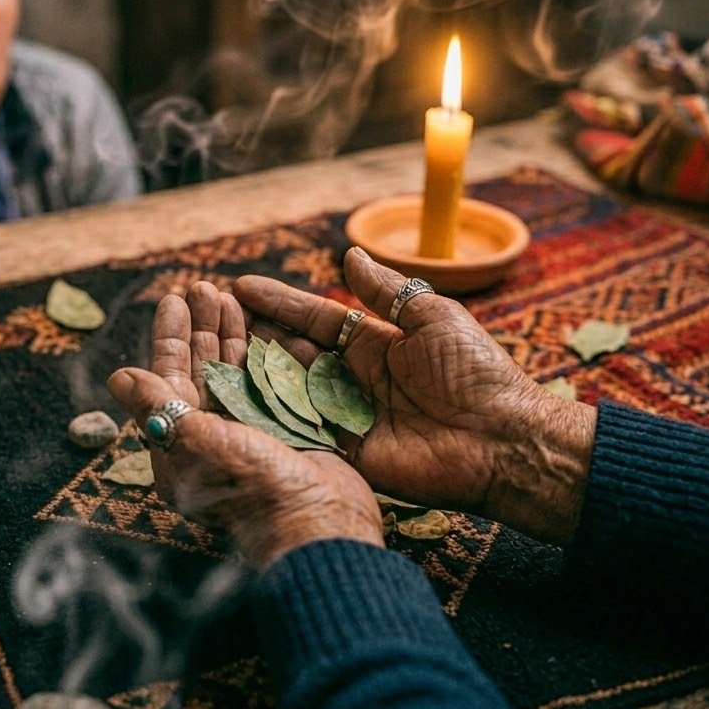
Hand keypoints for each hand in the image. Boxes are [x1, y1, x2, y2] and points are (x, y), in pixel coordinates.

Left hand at [107, 284, 382, 568]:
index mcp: (181, 444)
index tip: (173, 300)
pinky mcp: (287, 431)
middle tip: (205, 286)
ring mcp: (252, 433)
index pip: (168, 378)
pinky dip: (267, 351)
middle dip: (202, 326)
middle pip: (202, 369)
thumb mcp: (193, 442)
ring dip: (232, 333)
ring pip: (237, 371)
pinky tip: (268, 324)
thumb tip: (118, 377)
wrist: (317, 520)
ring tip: (233, 294)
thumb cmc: (249, 487)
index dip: (170, 338)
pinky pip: (272, 382)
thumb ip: (157, 407)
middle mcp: (213, 437)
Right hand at [234, 248, 596, 544]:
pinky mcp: (345, 454)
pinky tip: (230, 400)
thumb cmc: (475, 372)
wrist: (501, 438)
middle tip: (208, 316)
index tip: (238, 287)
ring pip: (286, 390)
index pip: (313, 318)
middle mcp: (352, 378)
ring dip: (250, 371)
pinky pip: (300, 432)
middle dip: (251, 334)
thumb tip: (349, 254)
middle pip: (291, 352)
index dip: (277, 302)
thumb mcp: (431, 317)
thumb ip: (386, 291)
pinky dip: (267, 417)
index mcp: (374, 343)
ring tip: (207, 349)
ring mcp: (345, 417)